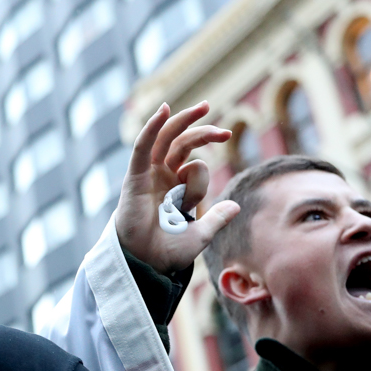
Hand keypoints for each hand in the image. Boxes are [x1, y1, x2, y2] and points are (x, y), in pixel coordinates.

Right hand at [114, 102, 240, 273]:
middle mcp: (160, 177)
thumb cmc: (167, 252)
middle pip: (180, 143)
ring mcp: (147, 175)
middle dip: (202, 130)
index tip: (226, 161)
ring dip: (182, 120)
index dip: (208, 168)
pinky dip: (151, 128)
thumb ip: (216, 219)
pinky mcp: (135, 177)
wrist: (145, 264)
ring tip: (204, 106)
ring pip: (164, 139)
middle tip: (225, 130)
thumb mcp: (201, 234)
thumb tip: (235, 206)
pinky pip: (143, 147)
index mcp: (175, 188)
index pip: (196, 165)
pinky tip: (164, 109)